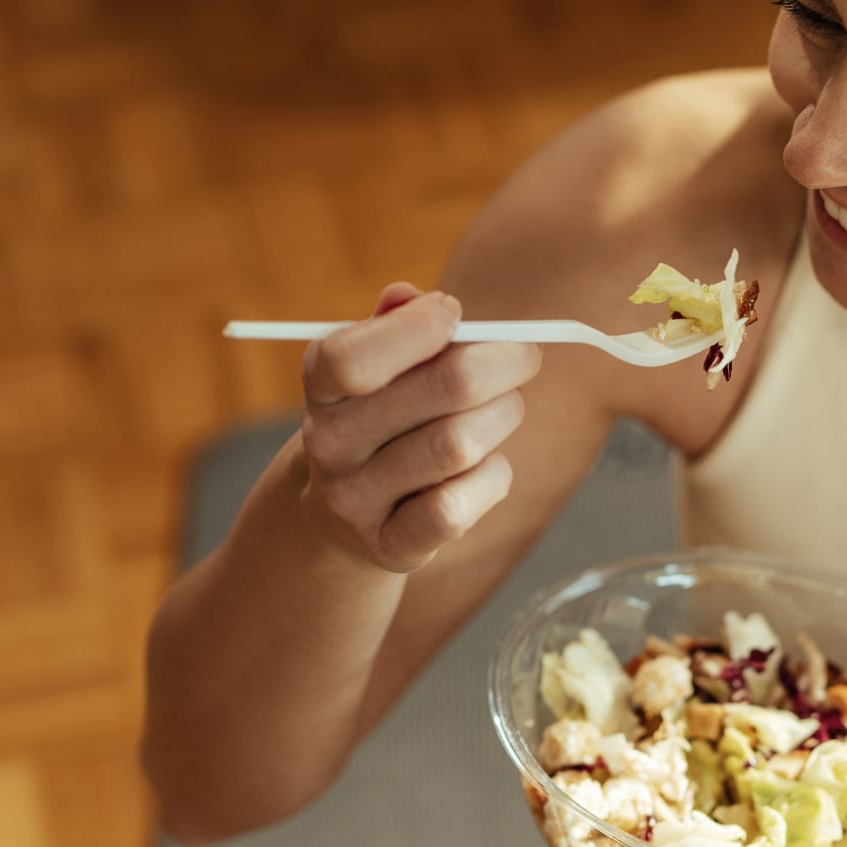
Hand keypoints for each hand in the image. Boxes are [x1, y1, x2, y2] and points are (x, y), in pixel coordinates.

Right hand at [297, 283, 542, 571]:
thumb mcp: (375, 366)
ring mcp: (356, 501)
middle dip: (504, 363)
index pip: (352, 357)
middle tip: (524, 358)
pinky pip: (458, 508)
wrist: (339, 516)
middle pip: (446, 388)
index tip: (455, 313)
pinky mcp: (391, 547)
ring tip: (505, 409)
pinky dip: (492, 479)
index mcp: (322, 386)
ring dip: (504, 417)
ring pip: (461, 446)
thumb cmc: (379, 416)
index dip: (418, 327)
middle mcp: (330, 444)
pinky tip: (487, 466)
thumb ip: (395, 325)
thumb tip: (413, 299)